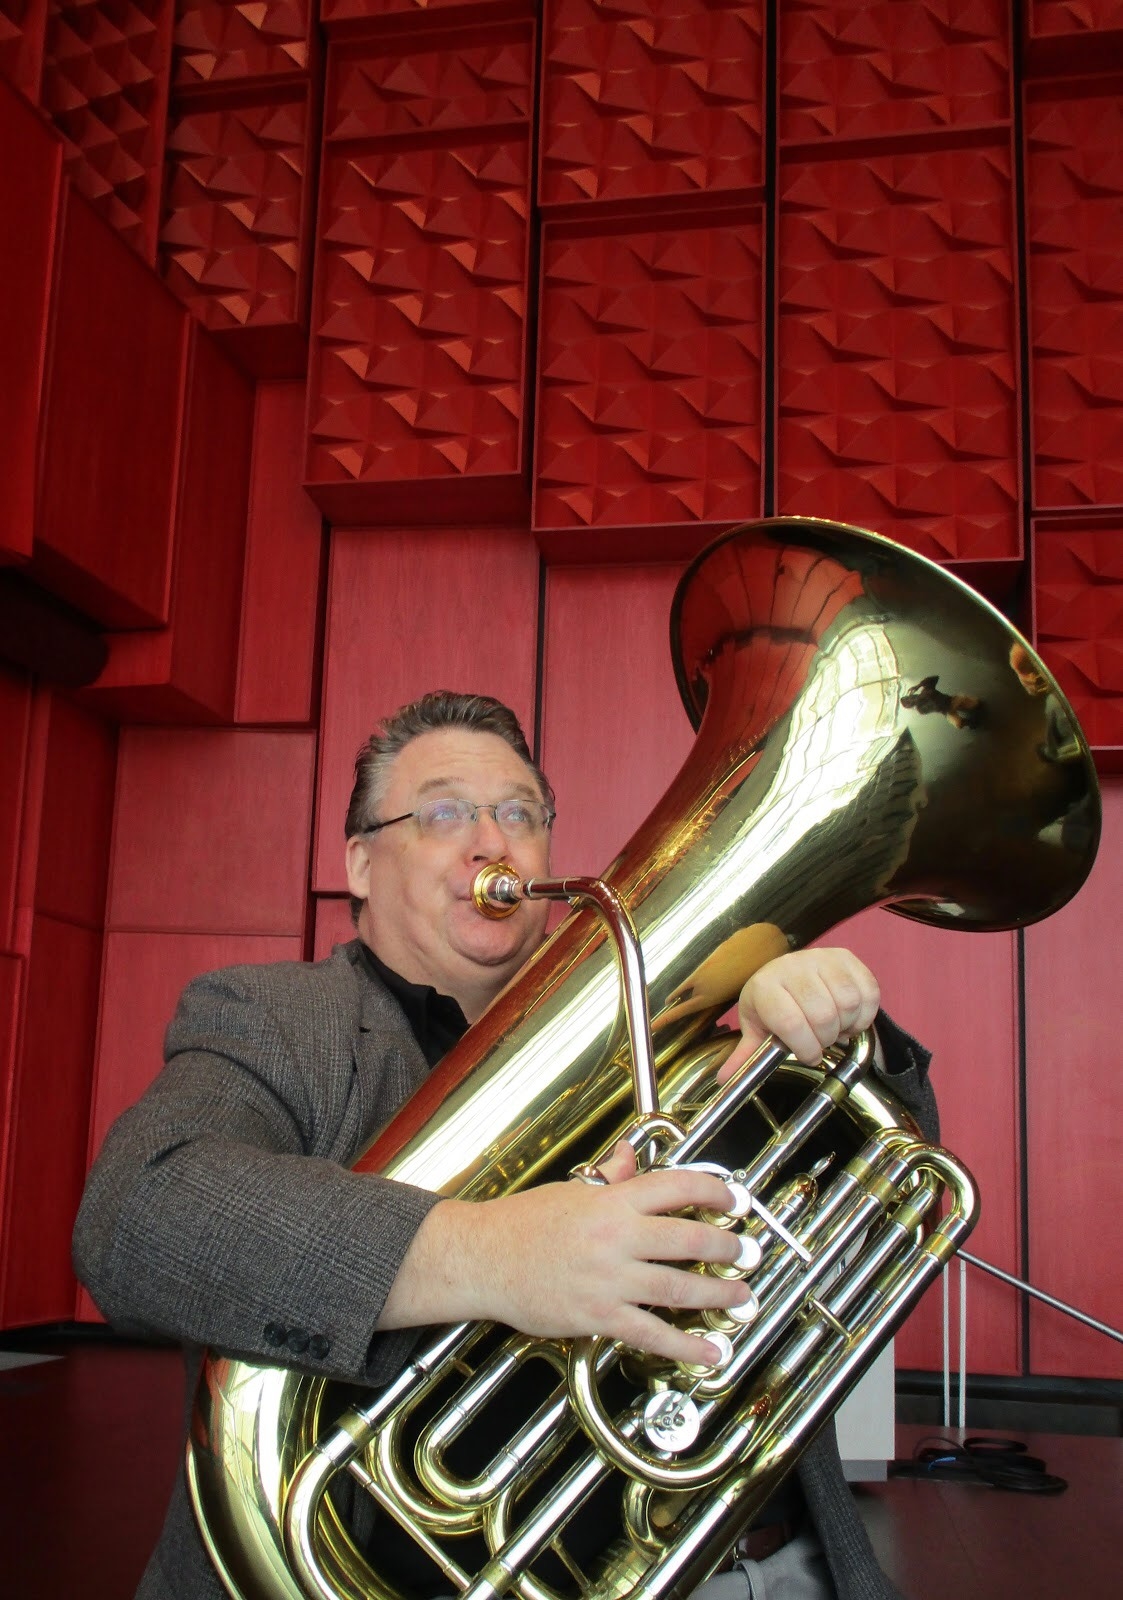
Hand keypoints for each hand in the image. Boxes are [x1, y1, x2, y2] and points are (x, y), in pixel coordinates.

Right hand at [381, 1140, 754, 1363]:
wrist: (483, 1259)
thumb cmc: (522, 1224)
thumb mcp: (570, 1191)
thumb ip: (609, 1178)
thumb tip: (631, 1158)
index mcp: (611, 1202)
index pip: (676, 1187)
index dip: (715, 1191)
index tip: (735, 1200)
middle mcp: (616, 1238)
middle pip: (689, 1240)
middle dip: (728, 1247)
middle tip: (748, 1252)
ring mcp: (609, 1280)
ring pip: (679, 1288)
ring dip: (719, 1294)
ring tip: (742, 1297)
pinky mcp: (599, 1317)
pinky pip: (652, 1334)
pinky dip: (686, 1345)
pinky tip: (710, 1350)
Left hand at [718, 947, 879, 1083]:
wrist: (786, 970)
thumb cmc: (772, 1003)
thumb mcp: (756, 1027)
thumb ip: (746, 1054)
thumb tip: (725, 1080)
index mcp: (765, 986)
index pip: (790, 1022)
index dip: (805, 1047)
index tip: (809, 1055)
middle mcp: (792, 966)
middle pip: (824, 1015)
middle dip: (826, 1039)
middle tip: (820, 1040)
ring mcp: (821, 958)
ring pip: (848, 1003)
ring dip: (846, 1025)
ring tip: (834, 1027)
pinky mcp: (846, 957)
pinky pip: (868, 991)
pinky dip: (865, 1013)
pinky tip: (850, 1016)